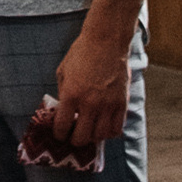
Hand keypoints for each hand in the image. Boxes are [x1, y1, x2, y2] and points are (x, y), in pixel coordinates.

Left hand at [48, 21, 132, 152]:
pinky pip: (117, 129)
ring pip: (100, 136)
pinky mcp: (122, 104)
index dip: (59, 134)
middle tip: (73, 137)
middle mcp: (89, 103)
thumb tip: (63, 111)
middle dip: (75, 140)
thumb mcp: (63, 71)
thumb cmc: (81, 53)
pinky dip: (110, 133)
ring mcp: (107, 105)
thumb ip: (62, 93)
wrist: (106, 41)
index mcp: (71, 94)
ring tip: (89, 131)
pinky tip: (104, 127)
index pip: (62, 126)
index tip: (59, 135)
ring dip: (92, 137)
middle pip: (81, 137)